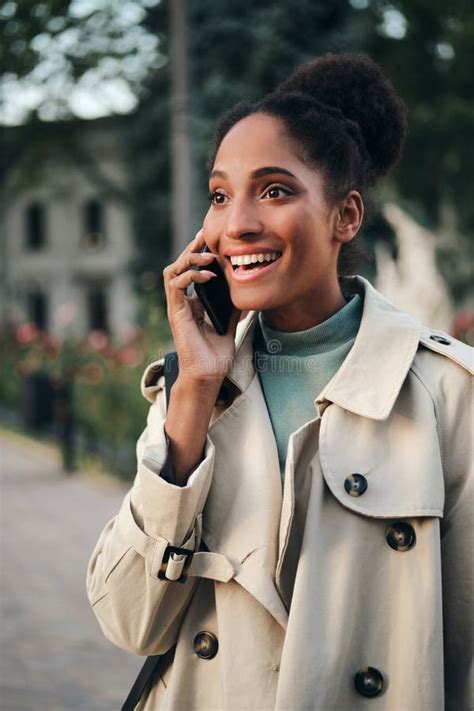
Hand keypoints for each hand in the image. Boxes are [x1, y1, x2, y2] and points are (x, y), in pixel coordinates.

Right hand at [163, 229, 240, 382]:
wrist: (208, 374)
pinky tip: (208, 275)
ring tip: (208, 254)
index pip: (191, 270)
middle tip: (205, 235)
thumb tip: (245, 291)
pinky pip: (176, 284)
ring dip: (189, 258)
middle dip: (192, 248)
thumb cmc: (216, 354)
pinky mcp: (176, 312)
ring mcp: (177, 306)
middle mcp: (182, 301)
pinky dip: (190, 275)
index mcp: (193, 303)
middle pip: (180, 265)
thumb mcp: (230, 323)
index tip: (214, 241)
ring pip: (173, 270)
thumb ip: (232, 307)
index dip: (200, 254)